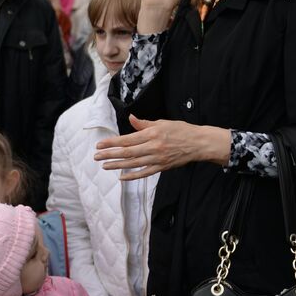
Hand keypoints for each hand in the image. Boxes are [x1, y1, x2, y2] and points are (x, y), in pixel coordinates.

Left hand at [94, 117, 229, 179]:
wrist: (198, 143)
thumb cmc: (181, 130)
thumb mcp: (162, 122)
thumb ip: (144, 123)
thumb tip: (131, 118)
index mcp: (152, 134)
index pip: (127, 139)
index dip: (112, 142)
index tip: (99, 144)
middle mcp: (153, 147)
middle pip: (127, 153)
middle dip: (109, 154)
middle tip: (96, 156)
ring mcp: (157, 159)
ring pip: (133, 164)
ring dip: (117, 165)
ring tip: (104, 166)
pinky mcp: (162, 167)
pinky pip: (144, 173)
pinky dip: (132, 176)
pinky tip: (121, 177)